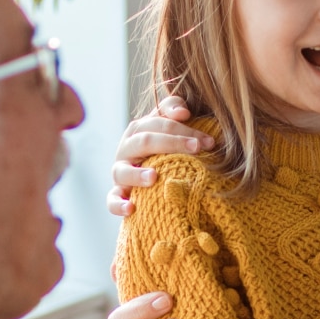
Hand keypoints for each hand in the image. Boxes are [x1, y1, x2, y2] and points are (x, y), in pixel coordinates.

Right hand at [107, 95, 212, 216]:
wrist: (151, 177)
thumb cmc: (165, 148)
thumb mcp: (168, 127)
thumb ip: (173, 110)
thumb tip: (183, 112)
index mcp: (139, 129)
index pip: (159, 123)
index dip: (183, 129)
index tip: (207, 140)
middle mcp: (126, 148)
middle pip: (145, 141)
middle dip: (172, 143)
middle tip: (197, 149)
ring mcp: (120, 172)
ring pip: (122, 170)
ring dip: (136, 174)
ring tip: (153, 177)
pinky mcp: (117, 194)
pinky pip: (112, 200)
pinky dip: (118, 204)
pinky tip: (130, 208)